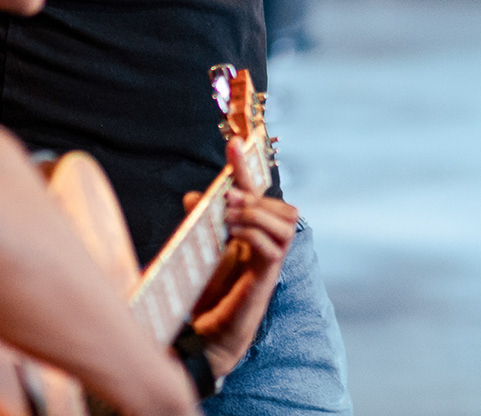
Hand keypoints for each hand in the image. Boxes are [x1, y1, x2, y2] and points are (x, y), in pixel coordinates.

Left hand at [186, 144, 298, 376]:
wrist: (203, 339)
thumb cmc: (205, 299)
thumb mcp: (199, 251)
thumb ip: (200, 223)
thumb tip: (193, 195)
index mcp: (252, 238)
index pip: (257, 196)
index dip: (247, 169)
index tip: (235, 143)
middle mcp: (266, 248)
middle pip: (285, 208)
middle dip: (257, 193)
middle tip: (227, 196)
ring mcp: (269, 264)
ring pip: (287, 223)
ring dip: (257, 211)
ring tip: (229, 215)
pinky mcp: (264, 280)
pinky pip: (274, 247)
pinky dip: (255, 232)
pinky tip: (232, 232)